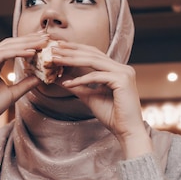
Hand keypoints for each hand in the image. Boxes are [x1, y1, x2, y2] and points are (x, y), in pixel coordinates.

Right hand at [0, 32, 46, 132]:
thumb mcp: (12, 94)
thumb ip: (25, 84)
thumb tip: (41, 78)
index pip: (11, 48)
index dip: (28, 43)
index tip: (44, 42)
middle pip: (10, 44)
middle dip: (29, 39)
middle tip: (47, 36)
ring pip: (7, 47)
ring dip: (26, 44)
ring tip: (42, 43)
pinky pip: (2, 55)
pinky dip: (17, 53)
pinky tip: (31, 52)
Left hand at [58, 42, 152, 157]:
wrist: (127, 131)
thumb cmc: (112, 116)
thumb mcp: (90, 97)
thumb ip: (78, 86)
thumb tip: (60, 79)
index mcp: (117, 70)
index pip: (94, 54)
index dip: (75, 49)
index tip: (58, 48)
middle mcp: (122, 68)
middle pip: (93, 54)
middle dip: (71, 51)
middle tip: (53, 49)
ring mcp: (124, 72)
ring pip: (93, 61)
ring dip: (72, 60)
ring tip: (56, 60)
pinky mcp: (122, 80)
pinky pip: (97, 76)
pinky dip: (81, 79)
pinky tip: (67, 84)